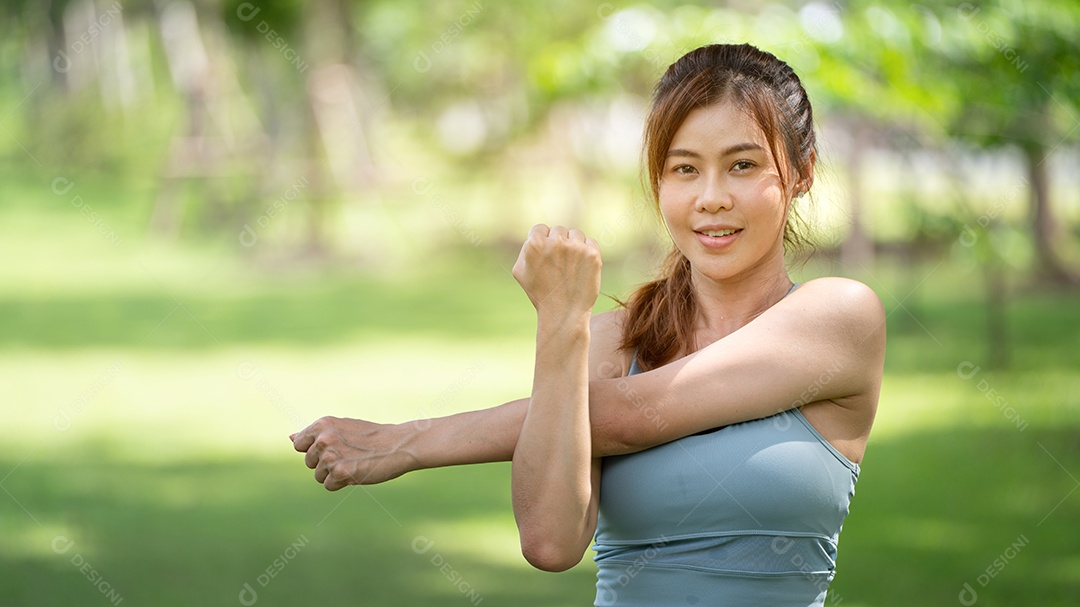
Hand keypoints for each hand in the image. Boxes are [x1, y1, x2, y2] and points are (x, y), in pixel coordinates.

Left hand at [291, 417, 415, 490]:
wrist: (398, 444)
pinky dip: (341, 483)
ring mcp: (331, 456)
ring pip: (318, 476)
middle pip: (309, 462)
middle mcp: (323, 438)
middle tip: (348, 455)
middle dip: (325, 463)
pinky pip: (329, 485)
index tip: (334, 447)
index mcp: (322, 424)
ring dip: (334, 474)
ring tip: (354, 463)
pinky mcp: (341, 472)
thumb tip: (290, 437)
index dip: (315, 449)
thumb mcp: (341, 427)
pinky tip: (356, 472)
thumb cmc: (370, 437)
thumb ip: (316, 433)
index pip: (299, 444)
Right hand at [511, 224, 601, 320]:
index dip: (543, 243)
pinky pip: (590, 242)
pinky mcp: (592, 254)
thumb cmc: (540, 294)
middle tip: (559, 265)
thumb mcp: (520, 272)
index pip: (540, 229)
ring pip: (576, 234)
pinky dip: (587, 252)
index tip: (547, 257)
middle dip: (559, 243)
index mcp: (534, 244)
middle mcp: (555, 242)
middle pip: (559, 230)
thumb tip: (534, 236)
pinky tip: (582, 268)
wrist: (563, 314)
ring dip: (574, 246)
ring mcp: (575, 247)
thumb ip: (525, 249)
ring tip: (571, 267)